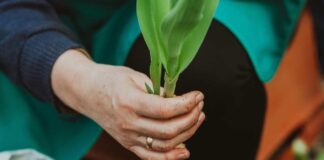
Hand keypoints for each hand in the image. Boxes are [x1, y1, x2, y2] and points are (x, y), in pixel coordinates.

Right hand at [52, 49, 204, 159]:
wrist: (88, 93)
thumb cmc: (112, 80)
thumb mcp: (135, 77)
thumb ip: (158, 91)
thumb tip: (181, 102)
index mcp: (128, 101)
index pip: (164, 110)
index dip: (186, 104)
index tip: (198, 95)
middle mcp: (127, 123)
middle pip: (168, 130)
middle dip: (191, 118)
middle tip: (199, 105)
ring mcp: (127, 137)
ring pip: (164, 145)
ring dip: (186, 133)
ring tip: (197, 118)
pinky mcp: (128, 144)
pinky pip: (151, 157)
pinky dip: (170, 157)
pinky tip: (185, 149)